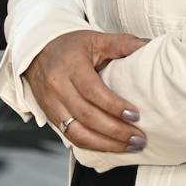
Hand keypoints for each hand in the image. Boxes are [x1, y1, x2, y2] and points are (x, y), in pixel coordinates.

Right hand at [23, 29, 149, 152]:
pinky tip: (111, 147)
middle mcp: (58, 86)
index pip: (92, 90)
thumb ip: (122, 43)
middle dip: (115, 131)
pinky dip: (93, 146)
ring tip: (130, 147)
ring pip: (78, 133)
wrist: (37, 52)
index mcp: (70, 65)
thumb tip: (148, 47)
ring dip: (106, 144)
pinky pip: (71, 137)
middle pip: (86, 116)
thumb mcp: (96, 38)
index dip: (114, 106)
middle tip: (139, 137)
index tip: (135, 115)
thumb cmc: (70, 46)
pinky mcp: (50, 117)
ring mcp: (52, 104)